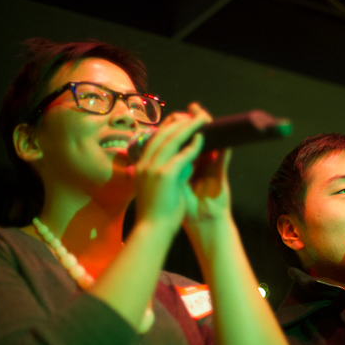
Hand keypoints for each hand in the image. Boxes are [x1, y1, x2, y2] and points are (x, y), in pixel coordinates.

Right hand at [133, 103, 209, 234]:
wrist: (153, 231)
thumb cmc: (159, 213)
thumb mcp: (162, 188)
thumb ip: (171, 173)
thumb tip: (186, 163)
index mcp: (142, 166)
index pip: (156, 138)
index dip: (170, 126)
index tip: (183, 118)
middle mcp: (145, 163)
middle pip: (163, 134)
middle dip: (181, 121)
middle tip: (196, 113)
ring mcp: (153, 168)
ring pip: (172, 140)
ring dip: (189, 128)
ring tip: (202, 119)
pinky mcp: (164, 175)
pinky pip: (181, 155)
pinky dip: (193, 146)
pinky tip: (202, 139)